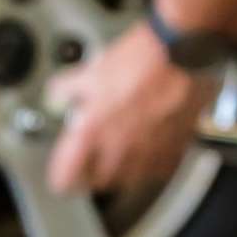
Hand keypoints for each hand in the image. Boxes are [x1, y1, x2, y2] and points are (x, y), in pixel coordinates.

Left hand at [45, 23, 214, 195]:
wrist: (180, 53)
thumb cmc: (139, 59)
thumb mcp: (92, 69)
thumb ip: (67, 88)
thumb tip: (56, 95)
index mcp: (92, 131)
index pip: (66, 176)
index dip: (60, 175)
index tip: (61, 171)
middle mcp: (120, 149)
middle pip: (96, 183)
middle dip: (88, 175)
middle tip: (87, 161)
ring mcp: (148, 153)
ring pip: (127, 180)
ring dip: (117, 172)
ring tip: (116, 154)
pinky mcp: (174, 150)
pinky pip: (155, 171)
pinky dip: (148, 165)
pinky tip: (145, 148)